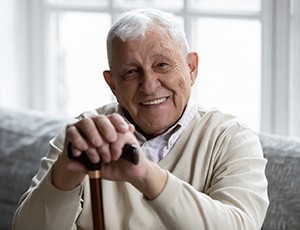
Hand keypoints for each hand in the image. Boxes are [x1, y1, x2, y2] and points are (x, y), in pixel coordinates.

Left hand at [52, 113, 166, 199]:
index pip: (84, 131)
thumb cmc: (116, 168)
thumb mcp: (97, 169)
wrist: (134, 174)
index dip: (79, 141)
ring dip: (104, 148)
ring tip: (107, 158)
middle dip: (92, 146)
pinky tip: (115, 156)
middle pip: (93, 128)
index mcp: (98, 136)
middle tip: (97, 159)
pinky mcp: (129, 135)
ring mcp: (118, 131)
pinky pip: (118, 137)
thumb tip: (68, 164)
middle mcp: (107, 131)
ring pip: (105, 132)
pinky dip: (115, 148)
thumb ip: (84, 166)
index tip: (79, 153)